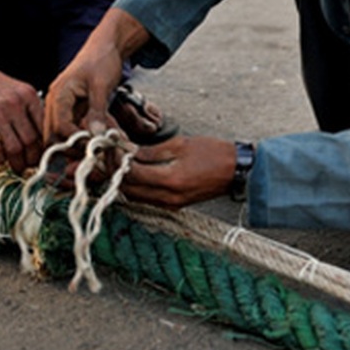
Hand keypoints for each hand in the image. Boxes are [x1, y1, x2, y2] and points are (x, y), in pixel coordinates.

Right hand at [0, 58, 43, 174]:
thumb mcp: (17, 89)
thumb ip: (29, 108)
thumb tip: (42, 136)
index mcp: (28, 95)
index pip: (44, 126)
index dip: (45, 145)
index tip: (43, 154)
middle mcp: (15, 104)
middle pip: (31, 140)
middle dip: (33, 158)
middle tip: (30, 165)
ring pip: (15, 149)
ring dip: (18, 163)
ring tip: (17, 167)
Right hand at [43, 45, 123, 144]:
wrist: (106, 47)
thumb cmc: (101, 60)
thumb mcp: (102, 85)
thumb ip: (97, 110)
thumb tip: (96, 135)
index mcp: (59, 94)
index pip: (59, 126)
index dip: (74, 140)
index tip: (92, 146)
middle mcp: (56, 102)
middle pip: (53, 135)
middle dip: (70, 148)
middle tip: (90, 154)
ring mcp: (62, 106)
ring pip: (59, 135)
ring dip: (73, 145)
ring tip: (92, 149)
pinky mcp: (71, 109)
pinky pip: (69, 129)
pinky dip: (79, 138)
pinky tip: (92, 141)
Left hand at [121, 135, 235, 208]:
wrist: (236, 171)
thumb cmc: (213, 153)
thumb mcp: (181, 144)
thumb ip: (152, 151)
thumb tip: (129, 151)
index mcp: (170, 180)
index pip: (132, 174)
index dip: (118, 160)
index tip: (113, 147)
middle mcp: (168, 197)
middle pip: (129, 190)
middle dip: (116, 172)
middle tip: (112, 154)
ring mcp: (171, 204)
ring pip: (135, 197)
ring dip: (125, 181)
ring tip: (121, 161)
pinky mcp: (174, 205)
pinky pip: (146, 199)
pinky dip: (137, 187)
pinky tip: (135, 172)